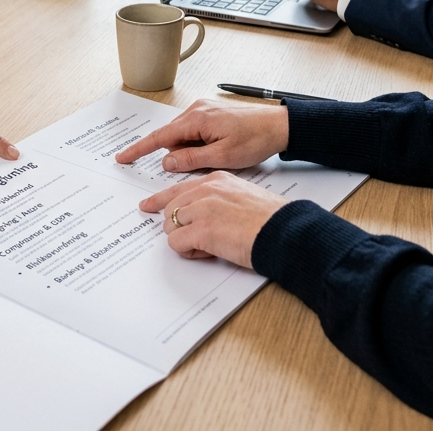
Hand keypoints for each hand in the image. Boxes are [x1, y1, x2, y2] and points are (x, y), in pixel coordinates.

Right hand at [115, 98, 288, 171]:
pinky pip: (194, 131)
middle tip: (209, 160)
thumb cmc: (255, 140)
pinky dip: (200, 143)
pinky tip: (219, 148)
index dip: (139, 149)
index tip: (123, 157)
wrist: (279, 125)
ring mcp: (203, 109)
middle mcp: (196, 109)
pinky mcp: (210, 112)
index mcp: (196, 119)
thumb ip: (191, 160)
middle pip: (172, 138)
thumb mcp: (222, 157)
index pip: (159, 137)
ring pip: (184, 136)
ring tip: (221, 154)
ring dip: (193, 150)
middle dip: (181, 155)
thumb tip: (166, 162)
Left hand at [139, 171, 286, 266]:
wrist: (284, 231)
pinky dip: (188, 252)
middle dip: (177, 227)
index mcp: (215, 180)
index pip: (178, 188)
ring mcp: (202, 208)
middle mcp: (205, 190)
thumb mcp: (240, 197)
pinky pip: (176, 243)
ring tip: (208, 246)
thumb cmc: (270, 220)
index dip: (161, 200)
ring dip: (185, 240)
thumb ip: (217, 200)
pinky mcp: (202, 230)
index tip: (148, 205)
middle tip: (194, 240)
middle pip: (170, 208)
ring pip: (170, 226)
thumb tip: (200, 217)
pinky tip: (206, 252)